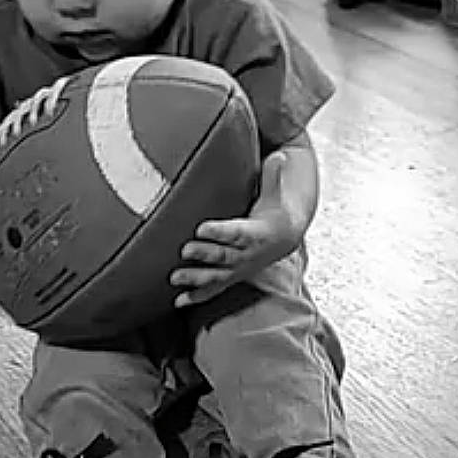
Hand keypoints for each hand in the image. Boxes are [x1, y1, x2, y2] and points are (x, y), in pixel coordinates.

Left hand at [171, 151, 298, 307]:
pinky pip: (213, 290)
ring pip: (216, 276)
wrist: (283, 237)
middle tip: (185, 250)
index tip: (201, 228)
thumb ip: (273, 175)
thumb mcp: (275, 192)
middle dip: (204, 254)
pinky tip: (178, 302)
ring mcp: (238, 268)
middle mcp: (248, 254)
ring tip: (174, 277)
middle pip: (224, 255)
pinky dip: (196, 297)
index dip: (221, 232)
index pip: (238, 233)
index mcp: (258, 232)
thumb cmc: (274, 209)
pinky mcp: (230, 276)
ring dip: (195, 278)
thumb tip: (279, 155)